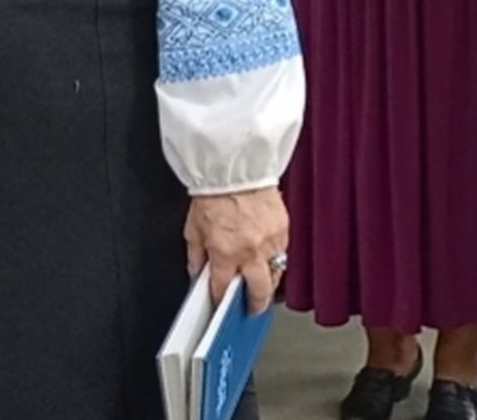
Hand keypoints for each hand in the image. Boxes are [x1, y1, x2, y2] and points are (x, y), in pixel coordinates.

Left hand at [185, 186, 288, 315]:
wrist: (235, 167)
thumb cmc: (213, 192)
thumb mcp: (193, 227)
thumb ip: (196, 255)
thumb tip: (196, 272)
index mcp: (225, 253)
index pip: (223, 288)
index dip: (220, 299)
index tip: (221, 302)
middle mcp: (250, 252)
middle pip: (259, 292)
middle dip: (255, 305)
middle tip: (252, 309)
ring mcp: (270, 242)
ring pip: (276, 275)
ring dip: (268, 283)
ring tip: (261, 286)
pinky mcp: (284, 229)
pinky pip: (283, 253)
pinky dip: (276, 259)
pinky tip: (268, 258)